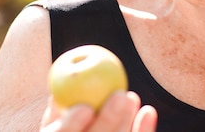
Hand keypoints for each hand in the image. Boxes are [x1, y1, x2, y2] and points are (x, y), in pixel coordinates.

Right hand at [41, 91, 157, 131]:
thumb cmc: (64, 130)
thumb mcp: (55, 122)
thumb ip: (58, 106)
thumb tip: (62, 78)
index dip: (70, 127)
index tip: (85, 107)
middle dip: (108, 122)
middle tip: (120, 95)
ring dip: (126, 122)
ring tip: (131, 96)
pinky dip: (143, 130)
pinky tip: (149, 111)